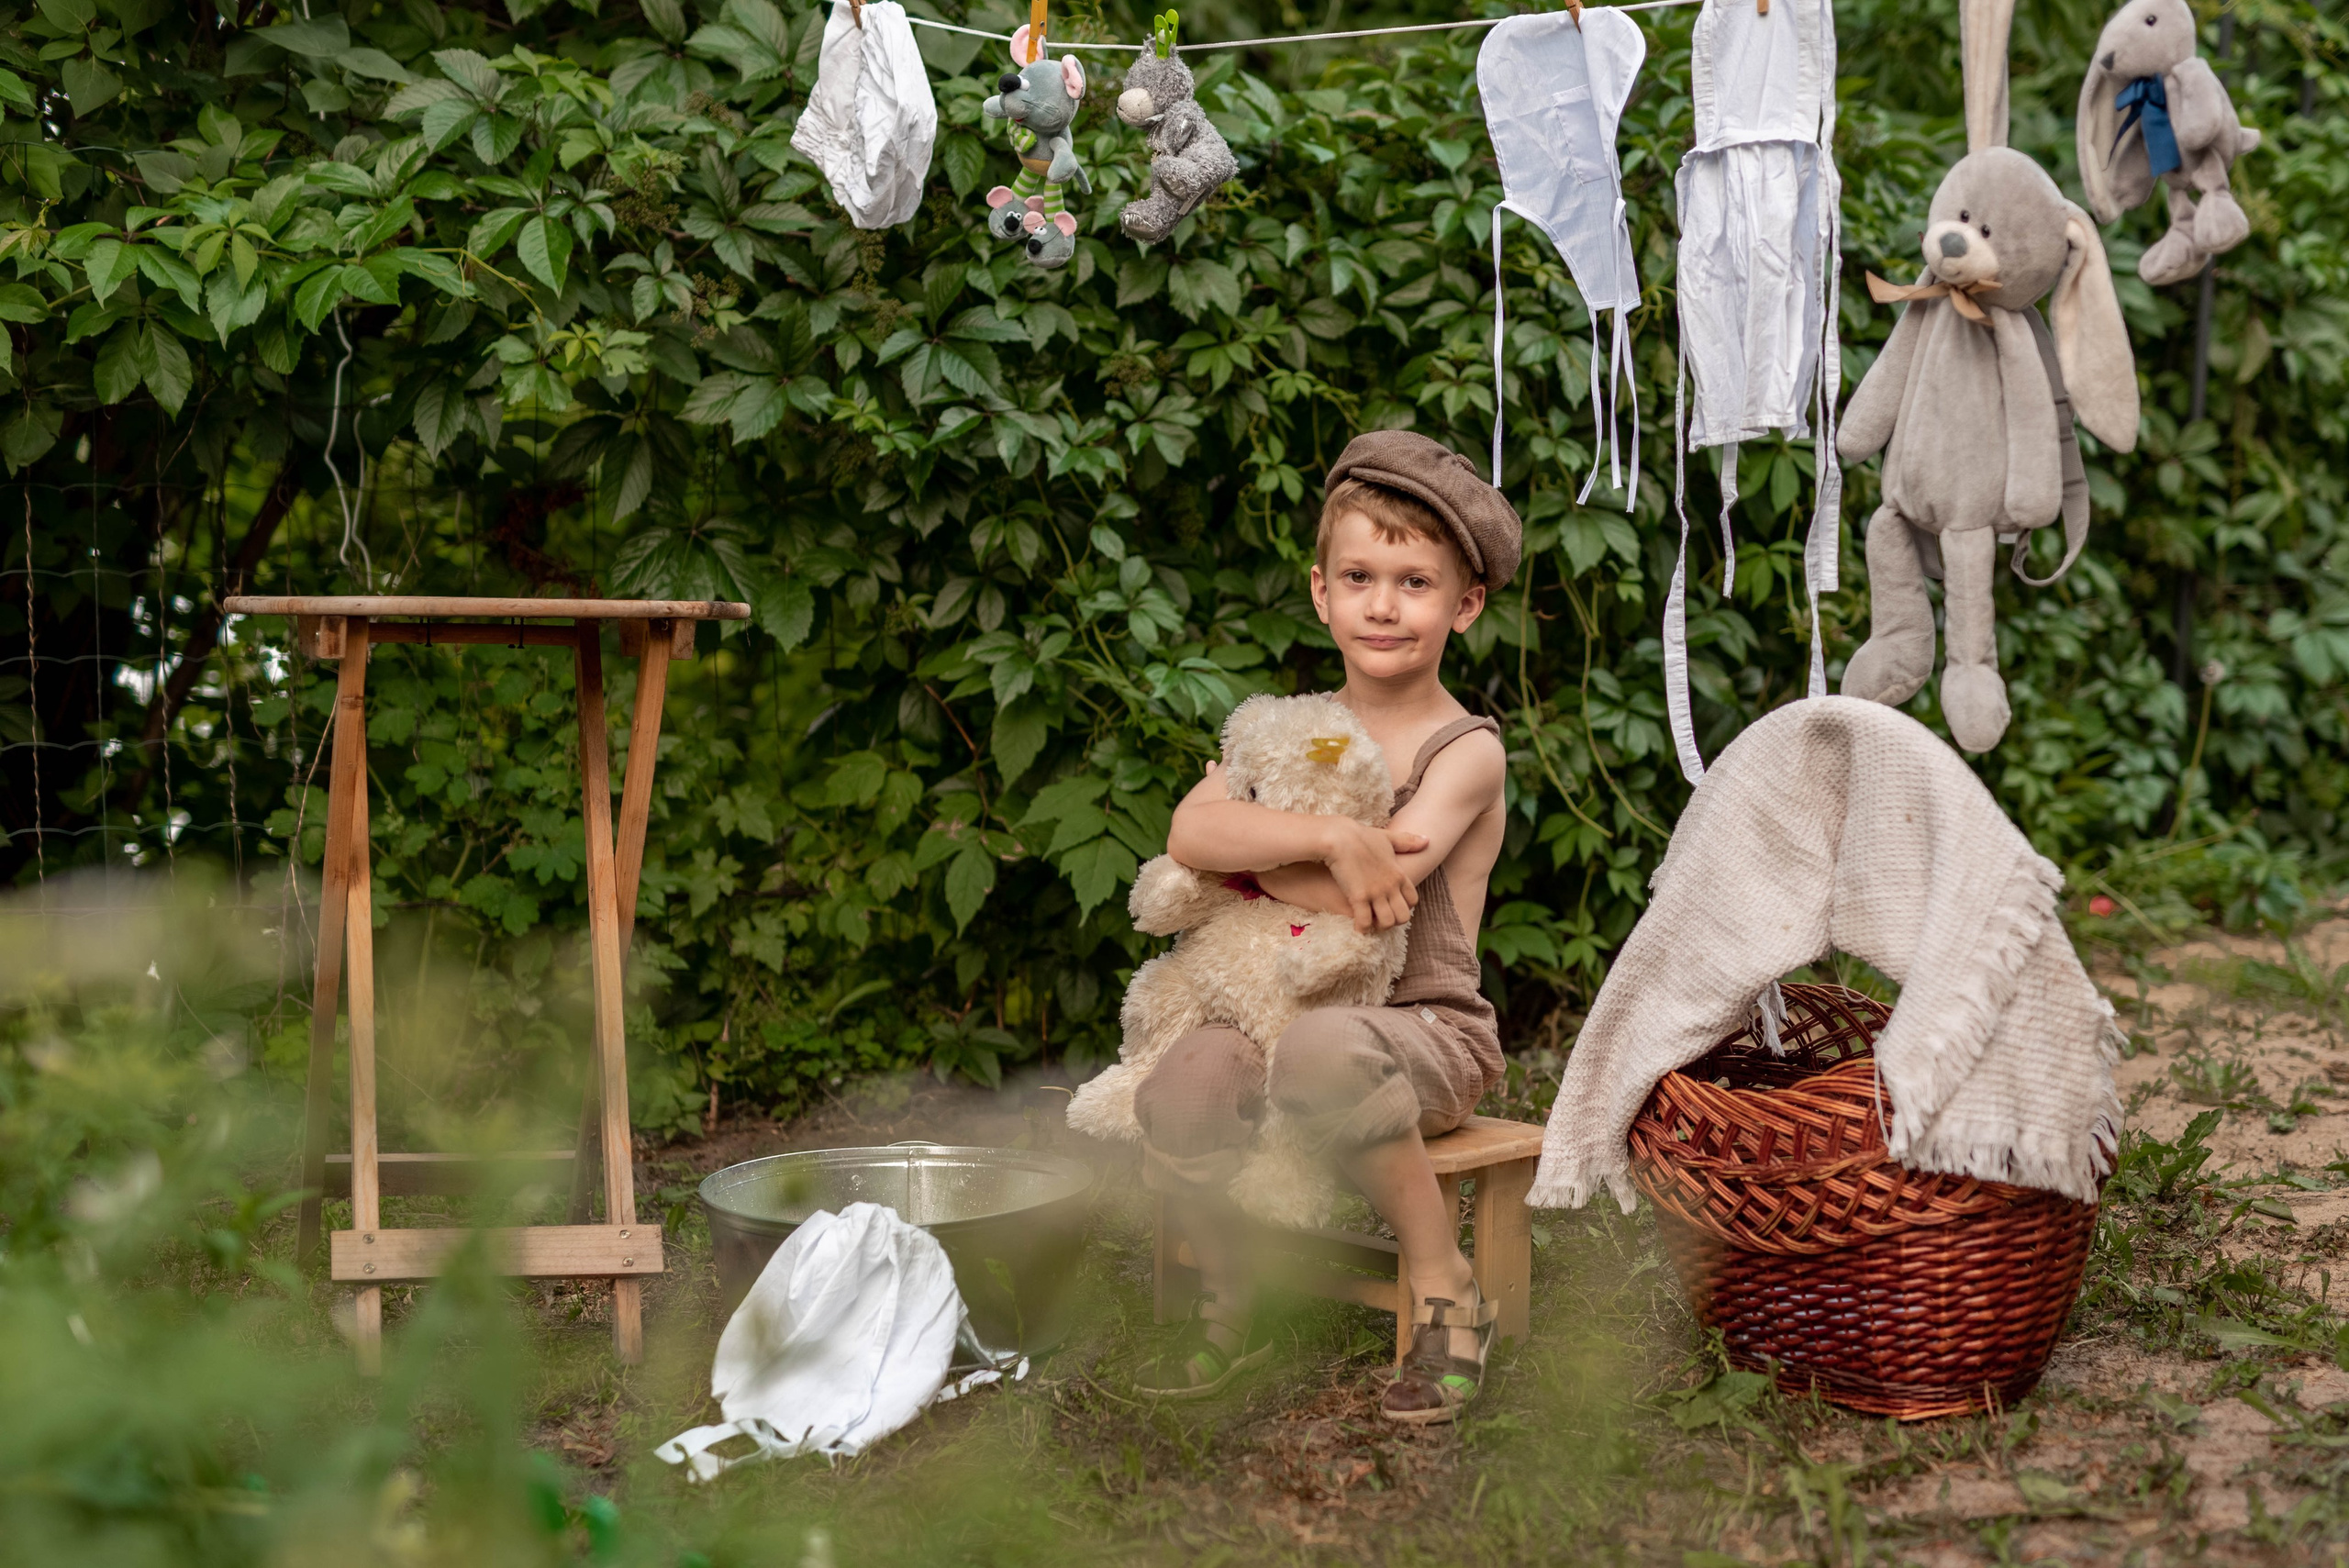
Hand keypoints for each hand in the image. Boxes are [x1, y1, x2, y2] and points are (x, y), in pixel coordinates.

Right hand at [1321, 818, 1427, 932]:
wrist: (1340, 837)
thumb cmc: (1361, 836)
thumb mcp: (1388, 838)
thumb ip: (1408, 842)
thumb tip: (1427, 840)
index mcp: (1398, 874)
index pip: (1412, 900)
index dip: (1404, 907)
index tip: (1393, 905)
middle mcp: (1390, 886)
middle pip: (1403, 916)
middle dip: (1394, 921)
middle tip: (1381, 918)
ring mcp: (1375, 893)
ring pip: (1387, 922)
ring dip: (1379, 926)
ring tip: (1370, 923)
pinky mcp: (1358, 897)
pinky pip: (1365, 921)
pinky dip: (1362, 928)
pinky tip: (1357, 926)